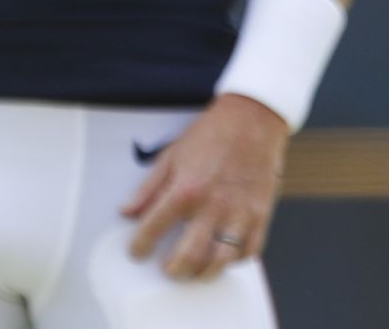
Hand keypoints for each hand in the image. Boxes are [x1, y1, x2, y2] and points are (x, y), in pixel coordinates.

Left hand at [121, 94, 288, 279]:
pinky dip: (236, 260)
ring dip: (204, 272)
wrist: (253, 116)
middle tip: (169, 269)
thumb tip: (127, 212)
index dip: (139, 246)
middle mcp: (212, 205)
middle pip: (188, 256)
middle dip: (174, 270)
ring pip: (221, 261)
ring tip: (196, 269)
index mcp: (186, 189)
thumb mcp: (172, 154)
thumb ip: (149, 187)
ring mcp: (239, 212)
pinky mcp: (260, 213)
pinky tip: (225, 256)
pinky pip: (250, 250)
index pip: (153, 229)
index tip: (137, 251)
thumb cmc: (211, 134)